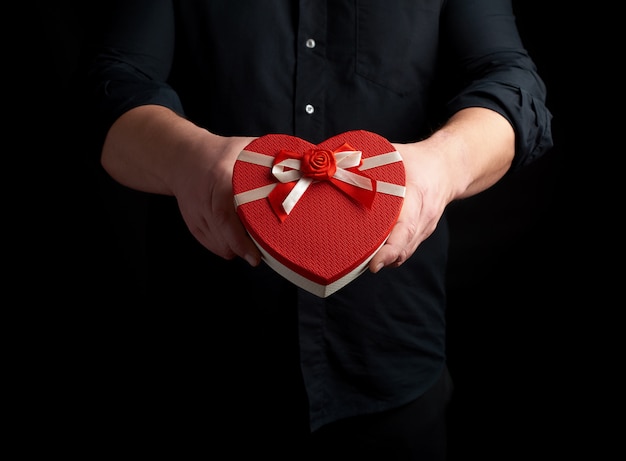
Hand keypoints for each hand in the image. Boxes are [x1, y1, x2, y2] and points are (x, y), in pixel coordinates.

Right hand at [172, 134, 262, 266]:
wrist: (185, 157)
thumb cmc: (223, 153)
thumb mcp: (247, 149)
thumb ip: (273, 160)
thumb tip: (305, 169)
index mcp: (220, 180)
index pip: (228, 217)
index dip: (242, 240)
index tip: (257, 256)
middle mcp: (205, 202)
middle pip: (226, 239)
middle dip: (248, 249)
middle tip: (267, 249)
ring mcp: (197, 216)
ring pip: (222, 247)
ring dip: (240, 248)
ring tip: (256, 237)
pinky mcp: (194, 226)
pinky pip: (214, 246)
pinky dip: (230, 246)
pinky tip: (241, 236)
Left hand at [368, 140, 453, 272]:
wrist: (447, 167)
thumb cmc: (417, 160)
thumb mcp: (394, 155)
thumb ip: (368, 162)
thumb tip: (336, 166)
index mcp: (418, 196)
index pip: (406, 228)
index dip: (390, 249)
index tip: (375, 263)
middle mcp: (424, 217)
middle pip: (403, 247)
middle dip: (381, 260)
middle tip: (356, 265)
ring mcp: (424, 228)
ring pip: (404, 252)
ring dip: (384, 260)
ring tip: (359, 261)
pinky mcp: (420, 233)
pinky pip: (405, 249)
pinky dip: (389, 255)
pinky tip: (371, 254)